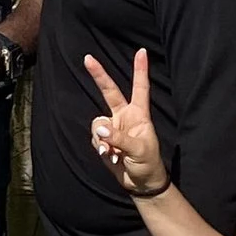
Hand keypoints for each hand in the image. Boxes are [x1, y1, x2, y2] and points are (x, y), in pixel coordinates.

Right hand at [83, 48, 168, 196]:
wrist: (140, 183)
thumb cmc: (147, 163)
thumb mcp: (138, 150)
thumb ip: (118, 137)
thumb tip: (100, 128)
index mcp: (139, 115)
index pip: (140, 88)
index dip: (140, 70)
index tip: (142, 51)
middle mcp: (124, 117)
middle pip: (109, 92)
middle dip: (99, 75)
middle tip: (88, 58)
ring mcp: (112, 127)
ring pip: (97, 122)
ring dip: (101, 137)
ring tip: (112, 152)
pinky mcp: (103, 140)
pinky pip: (94, 137)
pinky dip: (99, 147)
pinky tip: (110, 156)